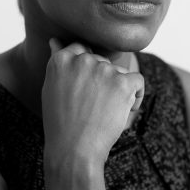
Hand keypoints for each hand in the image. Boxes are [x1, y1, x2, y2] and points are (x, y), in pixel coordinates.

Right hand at [41, 38, 143, 167]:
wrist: (73, 150)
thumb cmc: (61, 123)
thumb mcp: (51, 88)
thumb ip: (59, 62)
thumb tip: (55, 39)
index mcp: (62, 59)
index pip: (81, 50)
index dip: (87, 72)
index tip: (84, 92)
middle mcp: (83, 60)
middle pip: (102, 63)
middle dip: (102, 82)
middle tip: (92, 108)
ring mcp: (104, 69)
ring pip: (120, 73)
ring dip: (118, 91)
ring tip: (104, 113)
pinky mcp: (123, 82)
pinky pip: (137, 81)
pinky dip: (136, 96)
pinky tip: (124, 111)